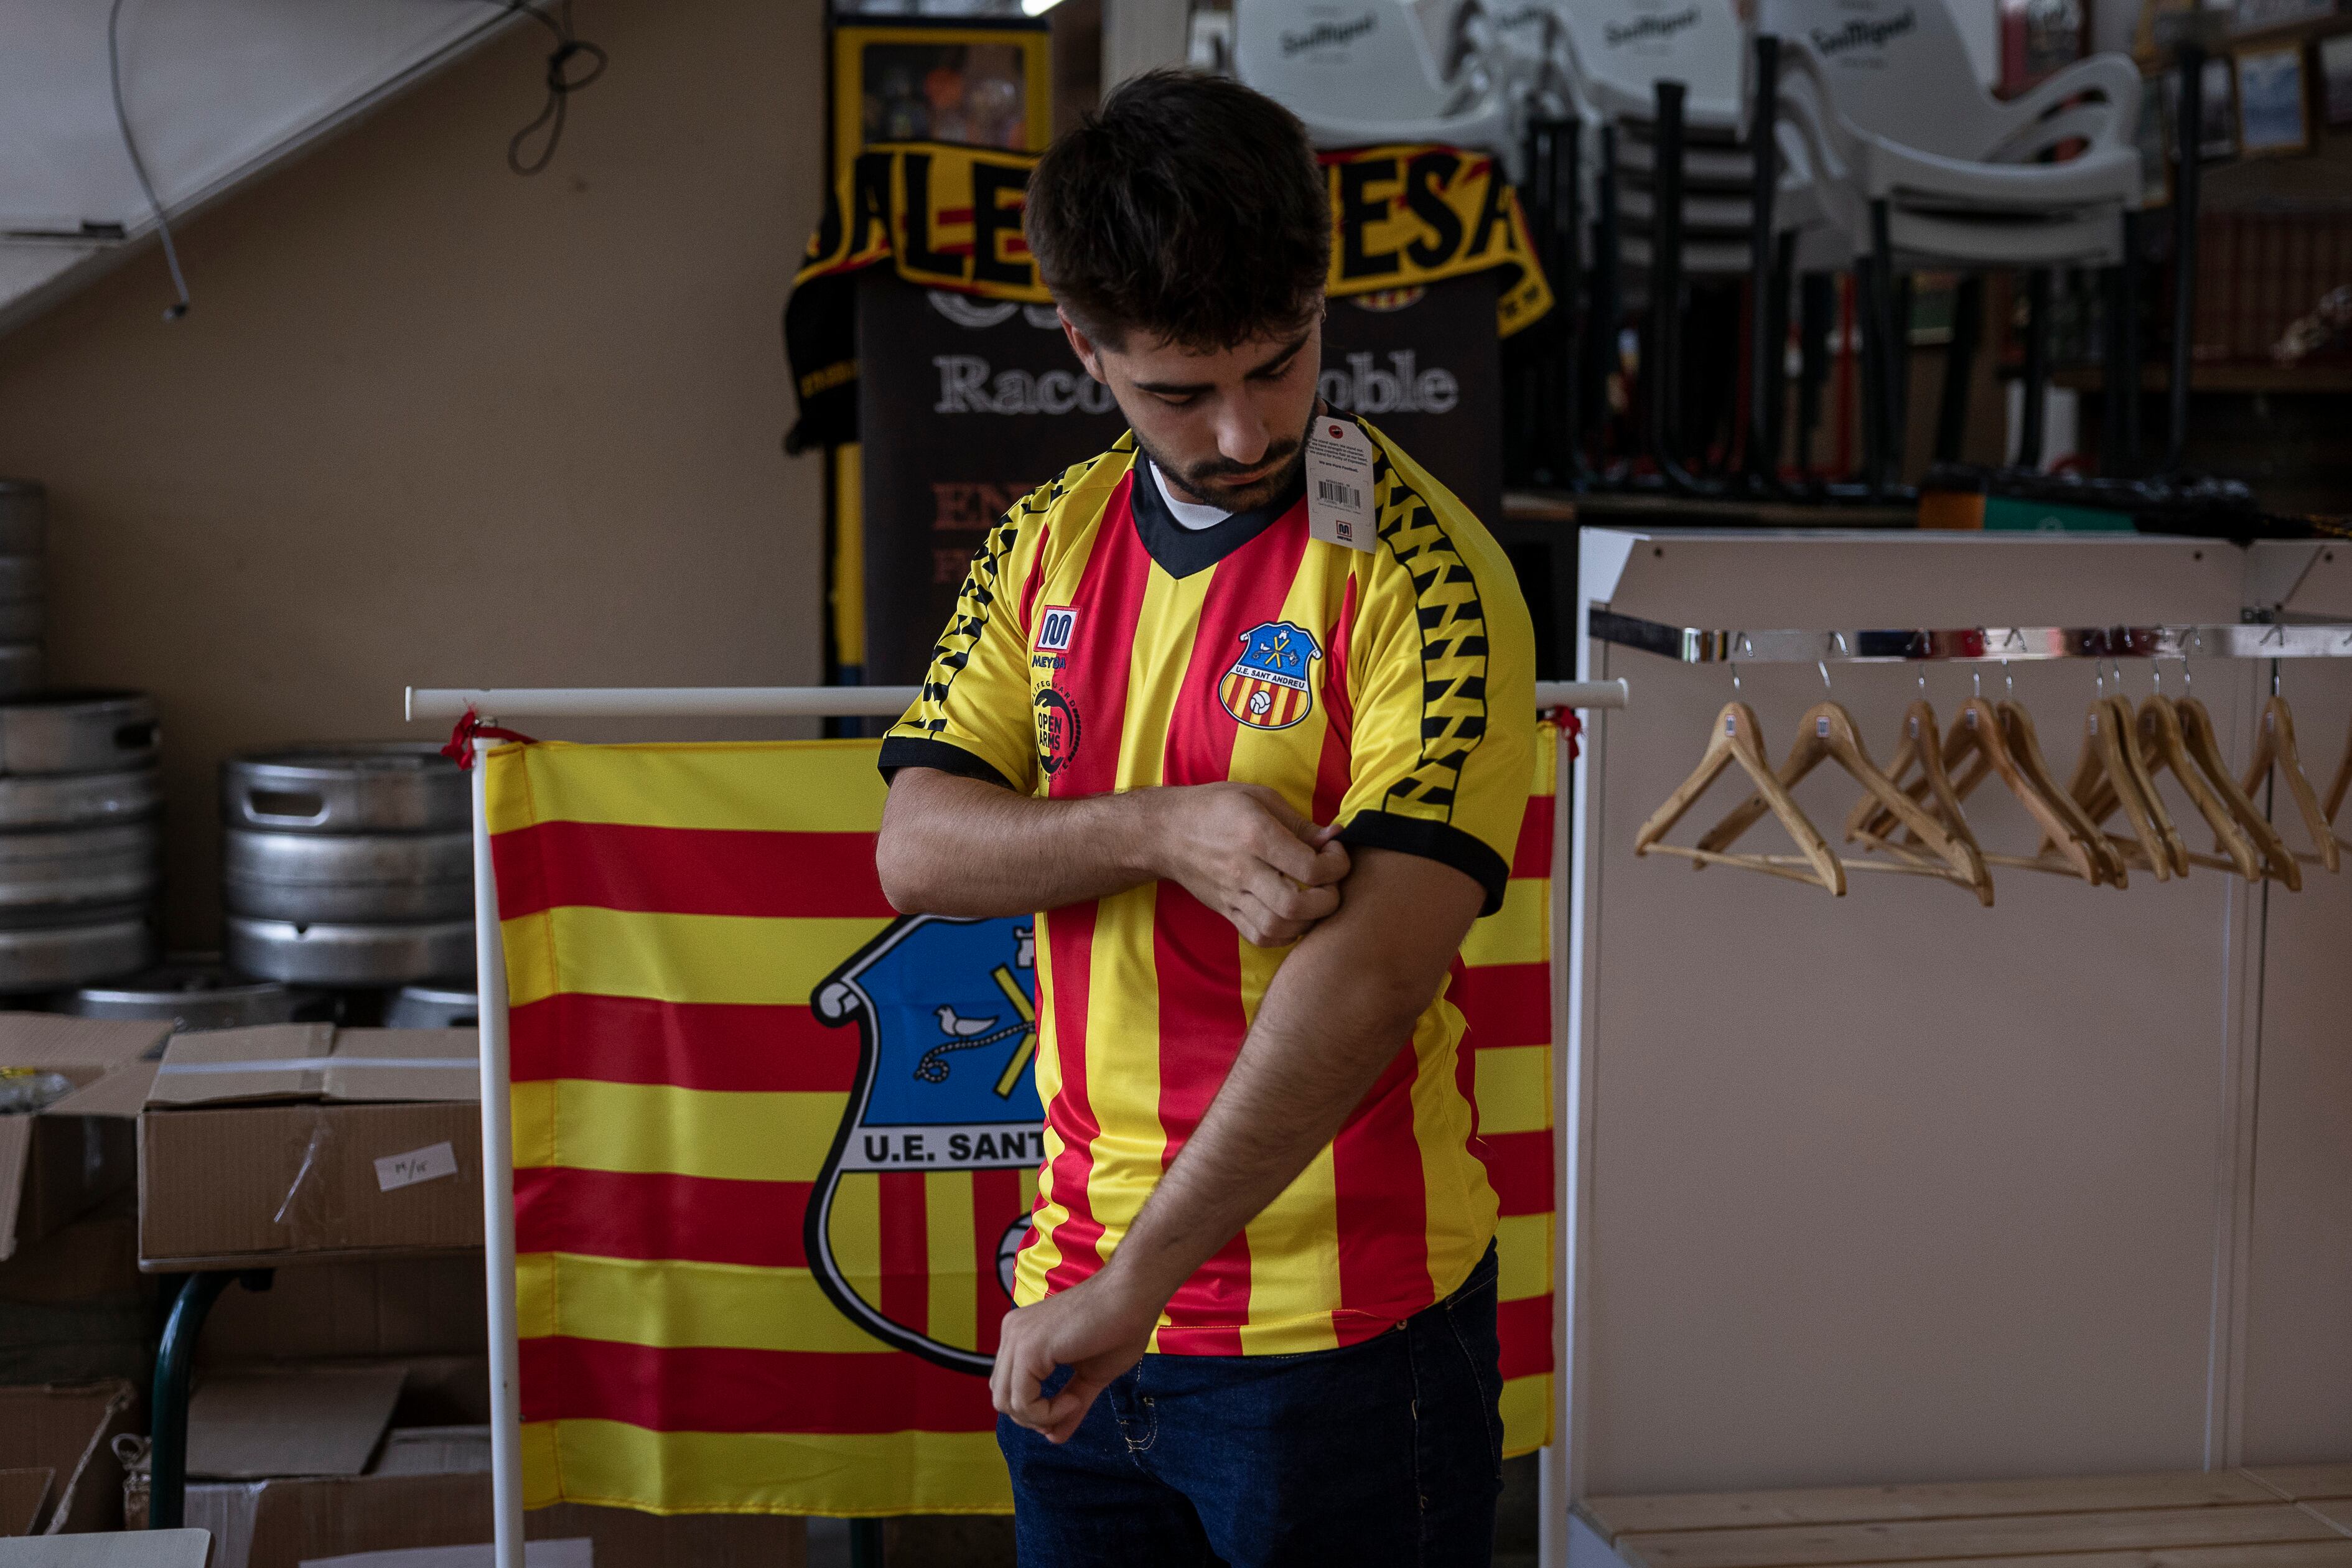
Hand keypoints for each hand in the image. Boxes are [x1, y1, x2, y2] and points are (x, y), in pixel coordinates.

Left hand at [991, 1267, 1162, 1444]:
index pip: (1009, 1387)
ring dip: (1042, 1417)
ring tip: (1075, 1402)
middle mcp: (1012, 1333)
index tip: (1071, 1407)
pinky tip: (1074, 1399)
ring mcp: (1017, 1338)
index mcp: (1023, 1335)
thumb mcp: (1088, 1377)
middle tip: (1070, 1409)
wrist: (1133, 1297)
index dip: (1035, 1410)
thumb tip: (1054, 1439)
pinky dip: (1048, 1412)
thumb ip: (1068, 1406)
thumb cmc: (1118, 1328)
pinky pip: (1022, 1402)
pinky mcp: (1028, 1348)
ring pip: (1007, 1403)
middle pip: (1002, 1398)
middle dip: (1035, 1417)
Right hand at [1151, 783, 1349, 945]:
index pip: (1309, 867)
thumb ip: (1300, 822)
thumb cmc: (1215, 807)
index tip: (1334, 854)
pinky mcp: (1225, 910)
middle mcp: (1243, 869)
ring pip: (1278, 927)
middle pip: (1295, 905)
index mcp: (1256, 835)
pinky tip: (1292, 916)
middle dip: (1328, 900)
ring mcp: (1232, 894)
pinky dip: (1284, 934)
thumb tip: (1334, 837)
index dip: (1336, 865)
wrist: (1166, 831)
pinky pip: (1259, 936)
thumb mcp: (1260, 798)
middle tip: (1329, 884)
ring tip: (1313, 901)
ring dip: (1307, 920)